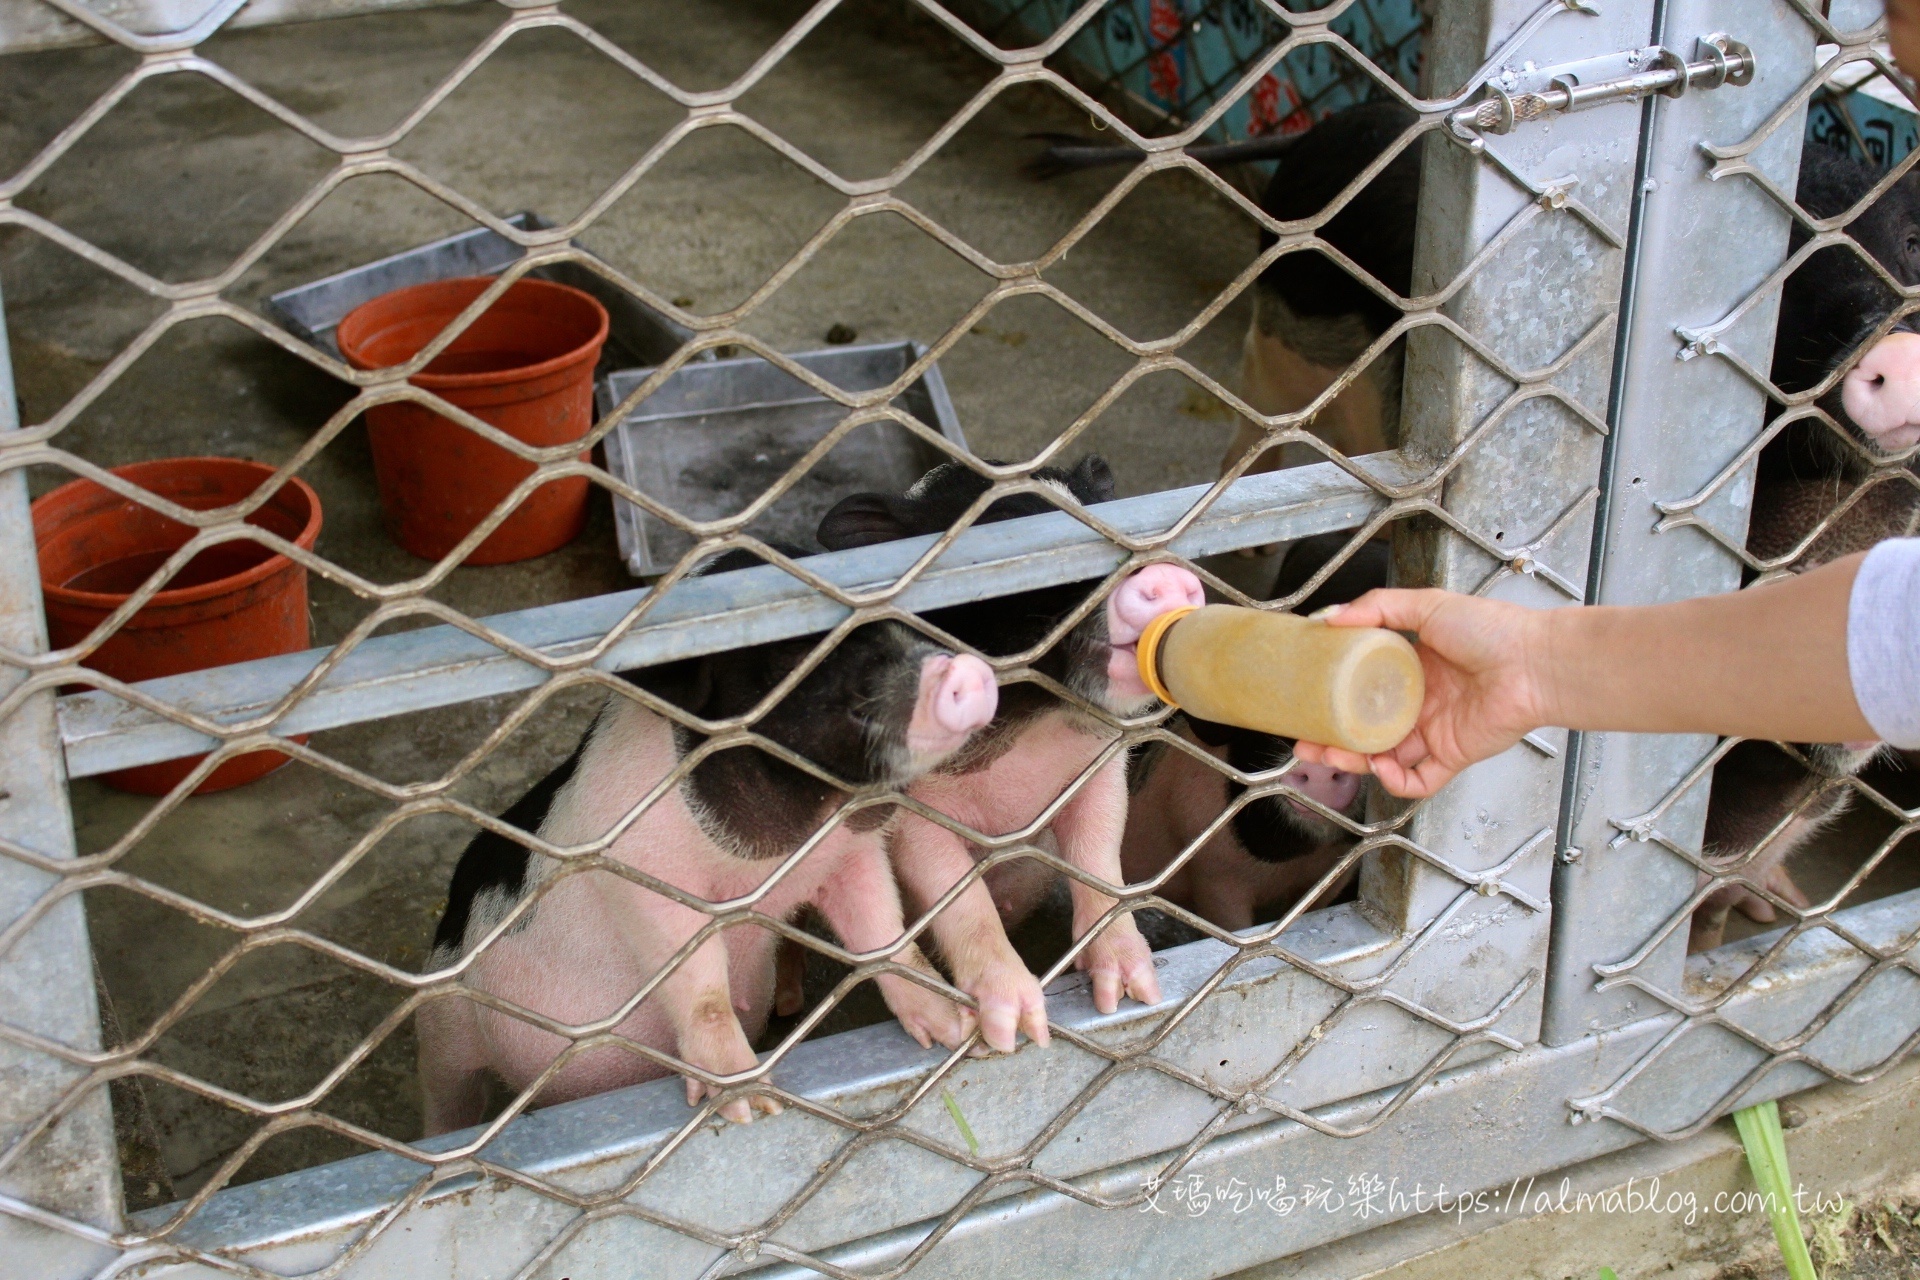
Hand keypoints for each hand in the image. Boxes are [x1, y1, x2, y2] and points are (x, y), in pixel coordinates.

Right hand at [1292, 589, 1549, 798]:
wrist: (1534, 663)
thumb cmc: (1492, 630)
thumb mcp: (1428, 605)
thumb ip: (1377, 606)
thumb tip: (1330, 617)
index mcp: (1414, 667)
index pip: (1364, 688)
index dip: (1335, 697)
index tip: (1307, 699)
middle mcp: (1422, 702)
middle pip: (1367, 729)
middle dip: (1333, 739)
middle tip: (1306, 741)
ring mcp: (1435, 731)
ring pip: (1384, 757)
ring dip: (1355, 762)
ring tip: (1331, 755)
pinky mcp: (1451, 755)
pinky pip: (1418, 781)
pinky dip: (1395, 782)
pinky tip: (1380, 768)